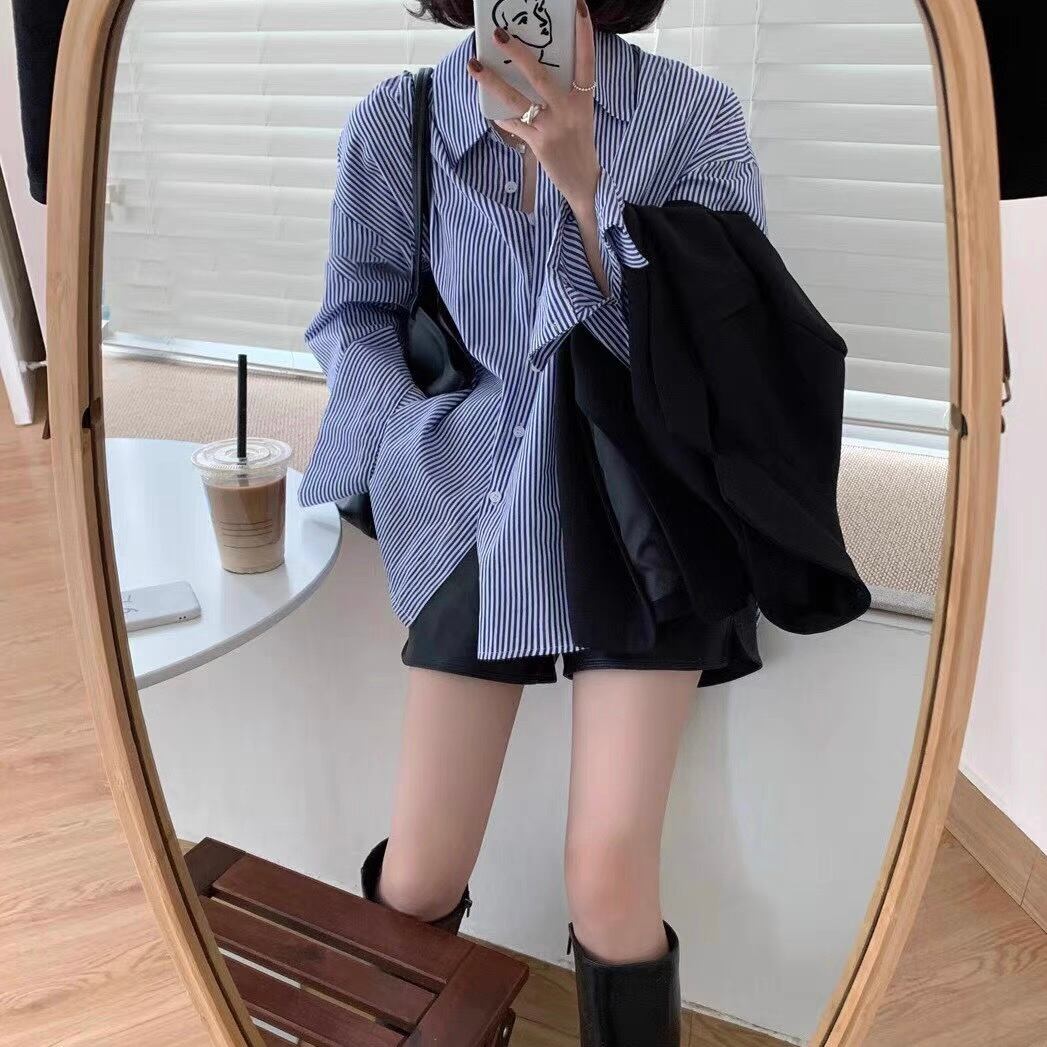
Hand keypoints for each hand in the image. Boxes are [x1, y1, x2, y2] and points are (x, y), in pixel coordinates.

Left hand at [466, 0, 599, 216]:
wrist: (584, 182)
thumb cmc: (579, 143)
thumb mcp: (579, 114)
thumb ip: (564, 92)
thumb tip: (534, 69)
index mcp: (583, 99)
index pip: (586, 60)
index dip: (584, 33)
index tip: (579, 7)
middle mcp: (568, 110)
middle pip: (541, 76)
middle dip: (519, 53)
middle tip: (499, 34)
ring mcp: (551, 127)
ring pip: (517, 100)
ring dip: (493, 82)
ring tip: (475, 64)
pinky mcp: (538, 143)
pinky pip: (513, 124)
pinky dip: (500, 116)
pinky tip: (489, 109)